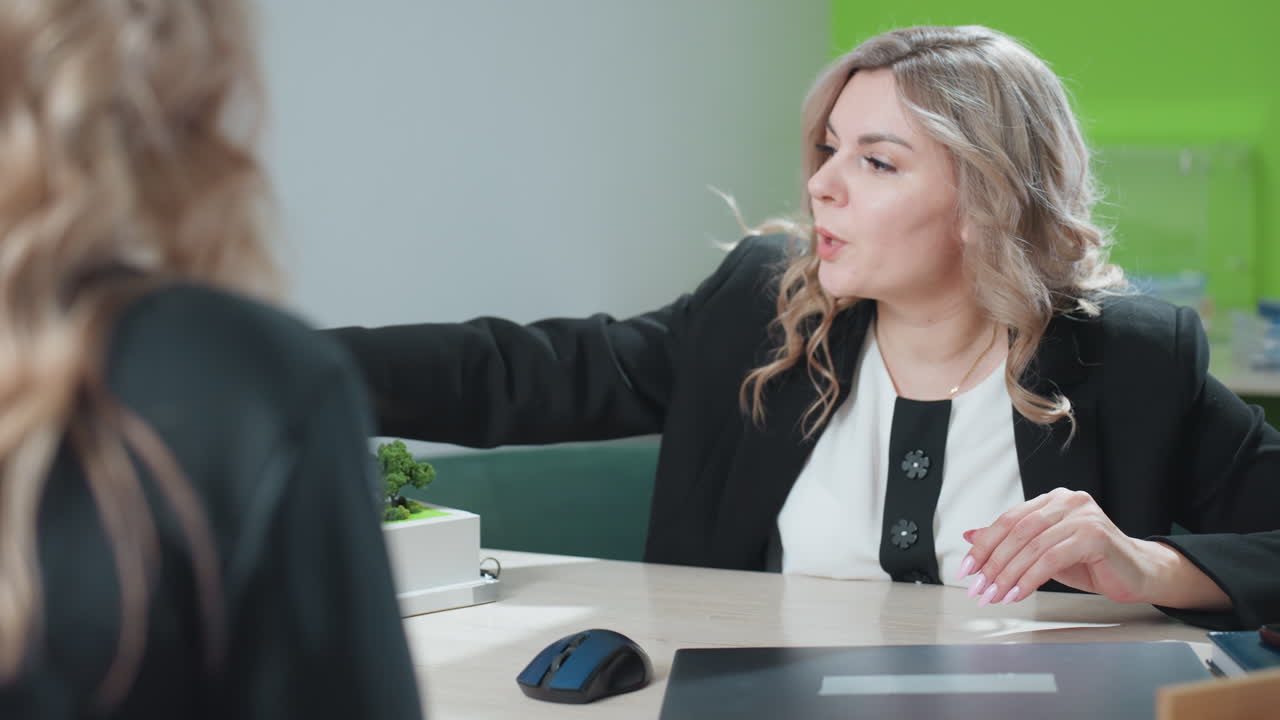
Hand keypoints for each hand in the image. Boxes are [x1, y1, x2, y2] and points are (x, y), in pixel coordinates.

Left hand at [956, 488, 1217, 607]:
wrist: (1137, 575)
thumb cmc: (1091, 563)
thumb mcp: (1043, 551)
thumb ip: (1011, 542)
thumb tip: (970, 536)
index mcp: (1051, 500)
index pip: (1008, 520)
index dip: (984, 545)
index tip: (967, 569)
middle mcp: (1066, 501)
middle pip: (1017, 531)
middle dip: (993, 563)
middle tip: (978, 588)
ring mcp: (1082, 515)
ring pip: (1032, 545)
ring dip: (1009, 574)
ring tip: (995, 595)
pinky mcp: (1095, 535)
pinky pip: (1052, 558)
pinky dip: (1030, 578)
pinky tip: (1018, 594)